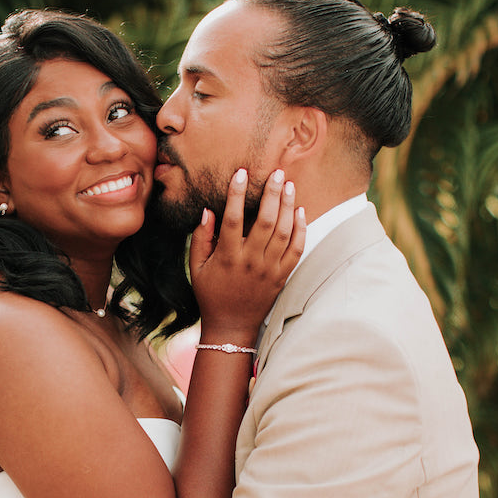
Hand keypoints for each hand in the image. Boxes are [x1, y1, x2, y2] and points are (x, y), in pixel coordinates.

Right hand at [190, 168, 304, 340]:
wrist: (232, 325)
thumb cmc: (211, 294)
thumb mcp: (196, 267)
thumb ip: (201, 238)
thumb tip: (208, 210)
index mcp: (227, 257)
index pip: (232, 219)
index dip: (236, 194)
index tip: (240, 173)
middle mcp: (251, 261)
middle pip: (265, 221)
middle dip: (271, 193)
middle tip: (276, 172)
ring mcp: (269, 269)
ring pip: (284, 232)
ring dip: (288, 206)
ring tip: (289, 185)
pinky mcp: (282, 276)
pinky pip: (297, 250)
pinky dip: (301, 229)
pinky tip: (300, 211)